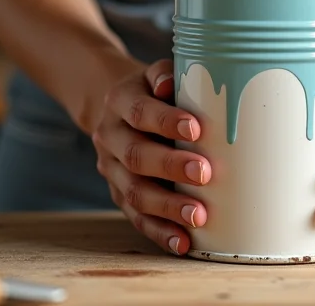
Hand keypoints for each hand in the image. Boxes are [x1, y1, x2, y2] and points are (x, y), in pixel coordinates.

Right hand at [92, 58, 209, 255]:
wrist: (119, 107)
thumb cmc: (154, 89)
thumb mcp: (156, 72)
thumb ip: (165, 75)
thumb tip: (169, 85)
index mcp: (120, 101)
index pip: (140, 111)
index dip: (166, 121)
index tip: (195, 129)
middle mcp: (110, 135)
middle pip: (136, 155)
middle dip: (171, 167)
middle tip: (204, 173)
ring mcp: (111, 168)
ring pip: (134, 192)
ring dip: (167, 207)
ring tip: (197, 216)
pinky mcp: (118, 193)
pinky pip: (137, 216)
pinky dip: (160, 231)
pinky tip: (183, 242)